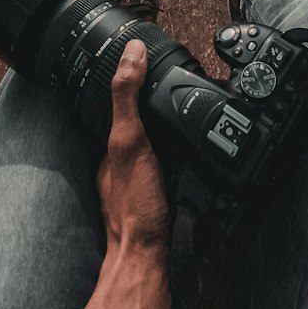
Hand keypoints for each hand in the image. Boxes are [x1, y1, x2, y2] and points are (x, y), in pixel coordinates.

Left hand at [96, 39, 170, 257]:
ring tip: (184, 101)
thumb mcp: (128, 140)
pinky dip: (183, 149)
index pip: (119, 99)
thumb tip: (132, 52)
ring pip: (157, 140)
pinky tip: (196, 146)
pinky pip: (174, 160)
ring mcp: (145, 178)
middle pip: (139, 118)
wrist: (150, 256)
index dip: (130, 76)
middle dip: (150, 98)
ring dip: (169, 123)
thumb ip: (127, 98)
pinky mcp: (166, 192)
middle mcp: (125, 159)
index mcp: (111, 144)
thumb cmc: (134, 205)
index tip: (145, 53)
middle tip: (167, 72)